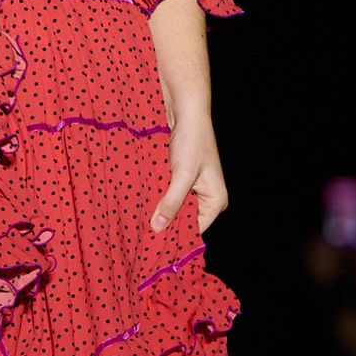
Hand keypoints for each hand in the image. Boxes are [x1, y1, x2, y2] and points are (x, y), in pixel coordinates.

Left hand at [152, 111, 227, 234]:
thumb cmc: (192, 140)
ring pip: (173, 208)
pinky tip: (142, 203)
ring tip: (139, 220)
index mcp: (215, 201)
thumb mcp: (182, 175)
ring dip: (158, 210)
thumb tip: (158, 228)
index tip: (152, 244)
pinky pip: (168, 196)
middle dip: (165, 223)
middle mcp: (206, 198)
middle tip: (141, 233)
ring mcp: (193, 189)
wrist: (186, 111)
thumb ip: (171, 202)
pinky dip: (156, 198)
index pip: (194, 230)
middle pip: (183, 220)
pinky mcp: (180, 180)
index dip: (174, 236)